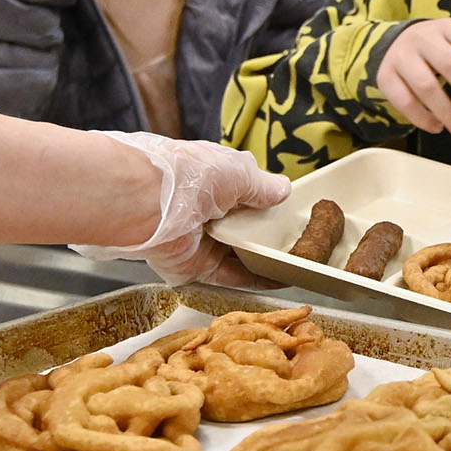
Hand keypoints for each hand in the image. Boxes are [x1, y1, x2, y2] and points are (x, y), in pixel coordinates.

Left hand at [74, 132, 291, 286]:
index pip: (244, 190)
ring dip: (267, 259)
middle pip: (244, 226)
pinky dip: (257, 279)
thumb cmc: (191, 174)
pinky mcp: (197, 267)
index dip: (267, 201)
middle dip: (269, 233)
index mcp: (213, 179)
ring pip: (241, 253)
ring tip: (301, 262)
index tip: (292, 212)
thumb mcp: (239, 171)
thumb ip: (263, 185)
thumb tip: (284, 190)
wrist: (148, 202)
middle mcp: (206, 209)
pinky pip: (232, 276)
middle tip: (303, 240)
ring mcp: (202, 240)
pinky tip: (283, 279)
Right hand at [378, 21, 450, 135]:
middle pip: (450, 64)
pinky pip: (403, 100)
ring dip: (447, 111)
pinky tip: (438, 127)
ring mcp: (402, 58)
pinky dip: (422, 117)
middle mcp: (423, 39)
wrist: (395, 44)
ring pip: (425, 86)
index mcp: (448, 28)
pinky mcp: (386, 77)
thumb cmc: (441, 45)